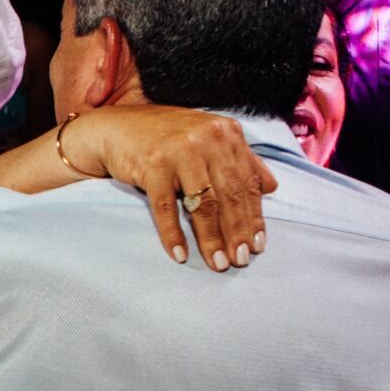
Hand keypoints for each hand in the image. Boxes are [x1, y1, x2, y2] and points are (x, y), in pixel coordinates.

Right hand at [67, 106, 274, 271]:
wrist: (118, 127)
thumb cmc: (166, 137)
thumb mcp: (209, 140)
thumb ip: (241, 160)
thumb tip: (272, 187)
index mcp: (225, 133)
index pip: (246, 182)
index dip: (254, 216)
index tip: (257, 245)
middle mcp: (206, 139)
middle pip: (228, 195)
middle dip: (236, 232)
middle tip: (239, 260)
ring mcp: (179, 152)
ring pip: (202, 204)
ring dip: (211, 238)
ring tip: (217, 263)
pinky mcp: (151, 166)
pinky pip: (166, 208)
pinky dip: (173, 234)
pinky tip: (181, 254)